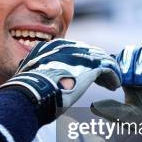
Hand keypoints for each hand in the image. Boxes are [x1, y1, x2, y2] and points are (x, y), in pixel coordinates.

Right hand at [0, 39, 121, 124]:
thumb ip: (36, 71)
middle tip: (102, 79)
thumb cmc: (27, 91)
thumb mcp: (29, 75)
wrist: (32, 94)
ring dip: (108, 71)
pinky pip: (109, 68)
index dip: (83, 62)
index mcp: (51, 47)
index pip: (74, 50)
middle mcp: (66, 46)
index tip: (86, 75)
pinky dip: (113, 76)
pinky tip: (114, 85)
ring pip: (101, 58)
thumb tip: (32, 78)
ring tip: (112, 83)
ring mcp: (79, 55)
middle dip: (97, 65)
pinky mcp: (91, 66)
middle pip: (89, 52)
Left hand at [91, 44, 141, 130]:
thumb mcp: (135, 118)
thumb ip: (116, 113)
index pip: (115, 62)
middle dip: (125, 64)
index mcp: (129, 76)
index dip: (112, 68)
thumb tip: (94, 107)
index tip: (112, 83)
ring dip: (141, 61)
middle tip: (128, 80)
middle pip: (128, 52)